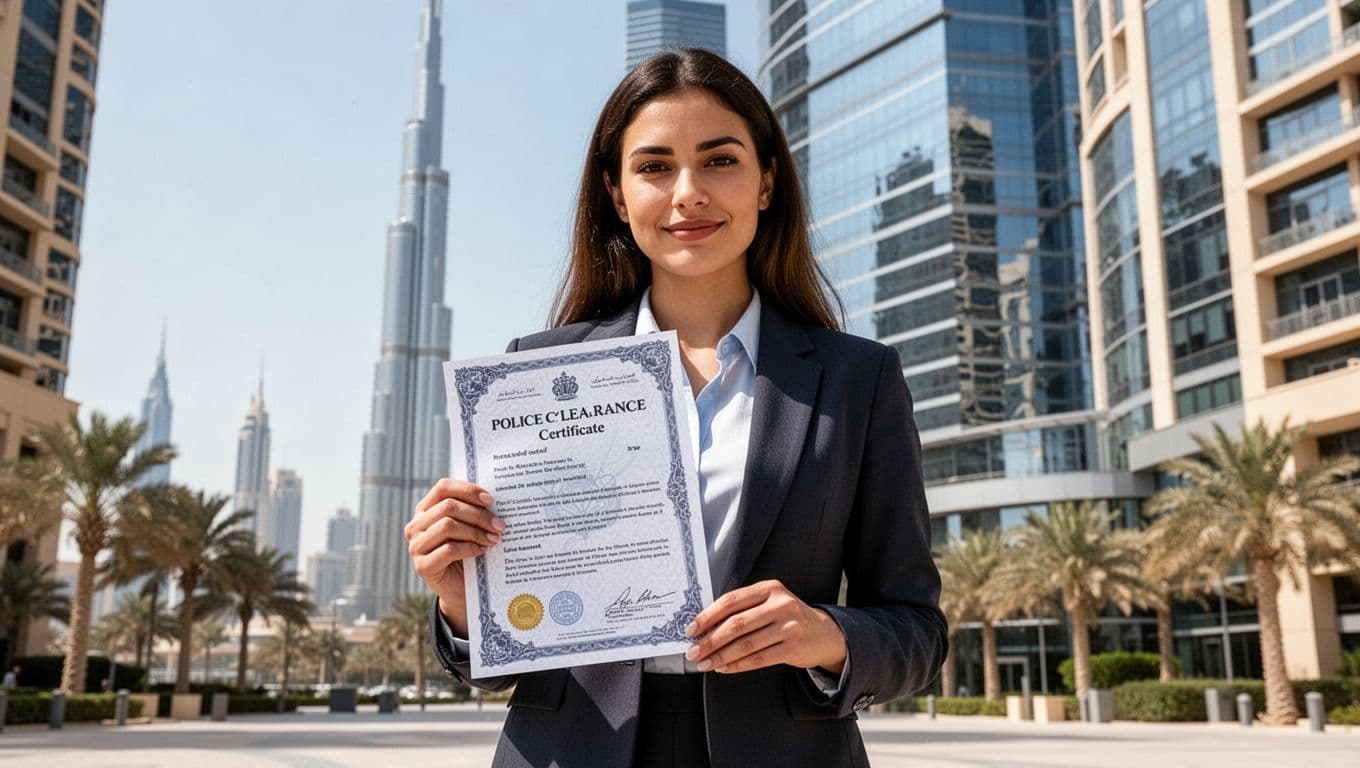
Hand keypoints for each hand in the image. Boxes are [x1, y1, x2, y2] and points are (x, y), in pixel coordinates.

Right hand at [404, 478, 505, 636]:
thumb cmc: (468, 552)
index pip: (443, 487)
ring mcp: (416, 546)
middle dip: (479, 515)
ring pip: (447, 526)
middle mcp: (416, 525)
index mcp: (426, 509)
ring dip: (476, 531)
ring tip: (494, 539)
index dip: (467, 489)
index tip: (491, 500)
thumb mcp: (469, 527)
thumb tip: (494, 499)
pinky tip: (481, 551)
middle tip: (500, 525)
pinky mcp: (422, 566)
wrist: (461, 589)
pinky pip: (448, 550)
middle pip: (448, 507)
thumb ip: (474, 511)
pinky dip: (469, 548)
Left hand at [684, 579, 846, 675]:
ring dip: (721, 656)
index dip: (707, 616)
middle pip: (736, 624)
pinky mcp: (793, 648)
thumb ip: (743, 609)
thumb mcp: (770, 603)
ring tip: (705, 663)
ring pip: (746, 644)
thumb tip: (705, 626)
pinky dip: (738, 665)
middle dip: (710, 640)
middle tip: (694, 651)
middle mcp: (780, 605)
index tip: (691, 629)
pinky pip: (759, 659)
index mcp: (769, 588)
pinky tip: (724, 668)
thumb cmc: (788, 617)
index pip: (731, 601)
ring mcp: (789, 626)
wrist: (824, 633)